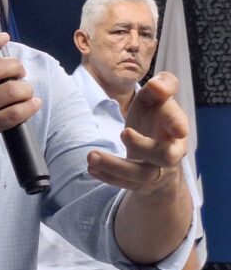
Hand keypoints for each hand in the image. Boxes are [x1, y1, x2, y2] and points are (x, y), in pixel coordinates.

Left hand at [87, 72, 187, 194]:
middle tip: (123, 132)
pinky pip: (126, 184)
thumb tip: (157, 85)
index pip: (178, 125)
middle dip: (143, 146)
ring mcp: (156, 169)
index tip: (177, 128)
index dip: (178, 124)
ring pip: (141, 174)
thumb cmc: (154, 117)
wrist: (155, 149)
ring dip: (115, 165)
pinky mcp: (140, 182)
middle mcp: (170, 151)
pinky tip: (91, 168)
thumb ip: (160, 86)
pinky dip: (108, 176)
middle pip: (165, 156)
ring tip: (91, 156)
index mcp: (174, 127)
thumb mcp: (155, 98)